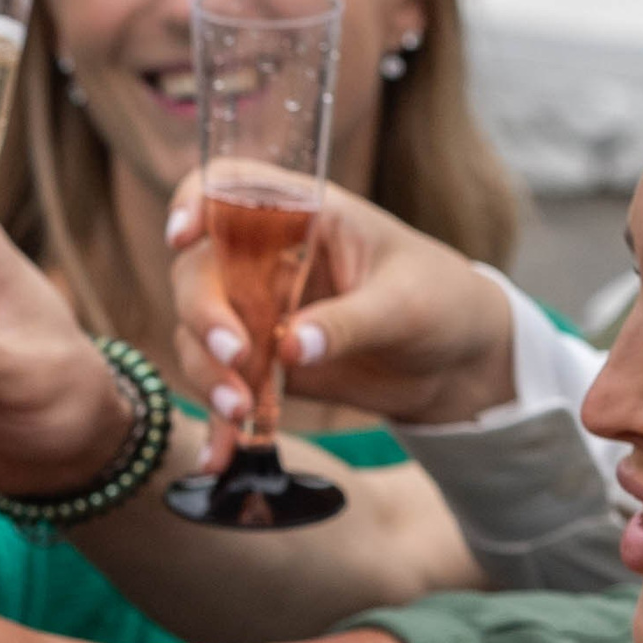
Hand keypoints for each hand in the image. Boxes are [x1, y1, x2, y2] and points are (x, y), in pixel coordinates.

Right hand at [168, 173, 515, 429]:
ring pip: (197, 331)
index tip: (184, 237)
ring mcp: (257, 309)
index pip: (230, 186)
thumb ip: (350, 322)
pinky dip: (216, 420)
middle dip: (204, 315)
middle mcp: (266, 256)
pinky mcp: (259, 360)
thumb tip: (290, 347)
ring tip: (239, 412)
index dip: (196, 202)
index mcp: (304, 216)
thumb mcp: (407, 305)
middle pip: (199, 269)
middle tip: (236, 356)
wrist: (458, 363)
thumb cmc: (442, 303)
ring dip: (206, 372)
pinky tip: (219, 456)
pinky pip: (219, 382)